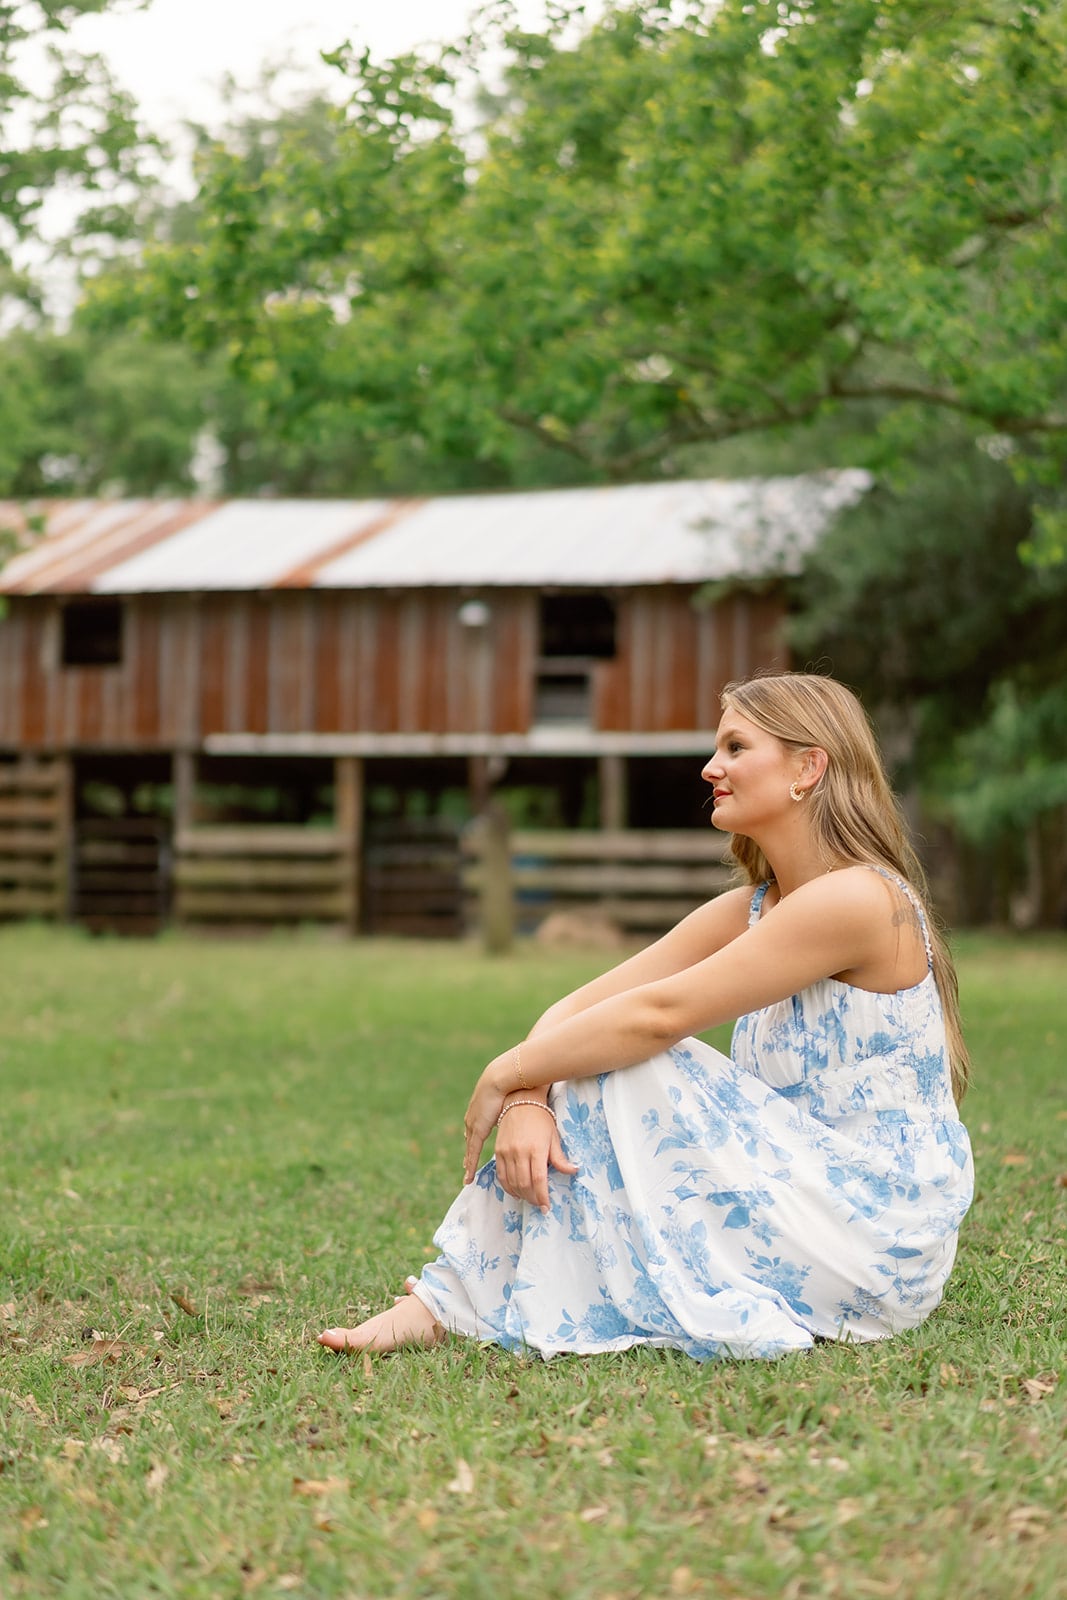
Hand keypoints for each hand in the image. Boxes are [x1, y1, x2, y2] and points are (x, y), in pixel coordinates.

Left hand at [463, 1060, 509, 1182]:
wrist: (502, 1080)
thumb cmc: (511, 1084)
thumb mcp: (511, 1096)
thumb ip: (514, 1103)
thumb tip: (524, 1101)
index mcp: (479, 1110)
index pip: (476, 1128)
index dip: (475, 1138)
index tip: (473, 1143)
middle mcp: (474, 1119)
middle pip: (471, 1140)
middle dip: (469, 1153)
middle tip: (466, 1165)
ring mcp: (474, 1125)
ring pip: (470, 1149)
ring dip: (469, 1162)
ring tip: (467, 1175)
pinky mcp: (478, 1130)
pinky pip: (473, 1152)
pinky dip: (471, 1165)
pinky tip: (469, 1176)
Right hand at [494, 1101, 578, 1212]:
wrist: (520, 1100)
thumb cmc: (541, 1119)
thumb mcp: (554, 1137)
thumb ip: (560, 1158)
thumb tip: (574, 1171)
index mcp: (536, 1149)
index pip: (539, 1180)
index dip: (542, 1196)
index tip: (546, 1207)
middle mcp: (520, 1152)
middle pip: (524, 1184)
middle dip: (532, 1198)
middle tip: (539, 1204)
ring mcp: (507, 1151)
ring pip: (512, 1182)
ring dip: (521, 1194)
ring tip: (529, 1199)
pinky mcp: (498, 1150)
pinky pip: (501, 1175)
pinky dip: (507, 1187)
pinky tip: (515, 1191)